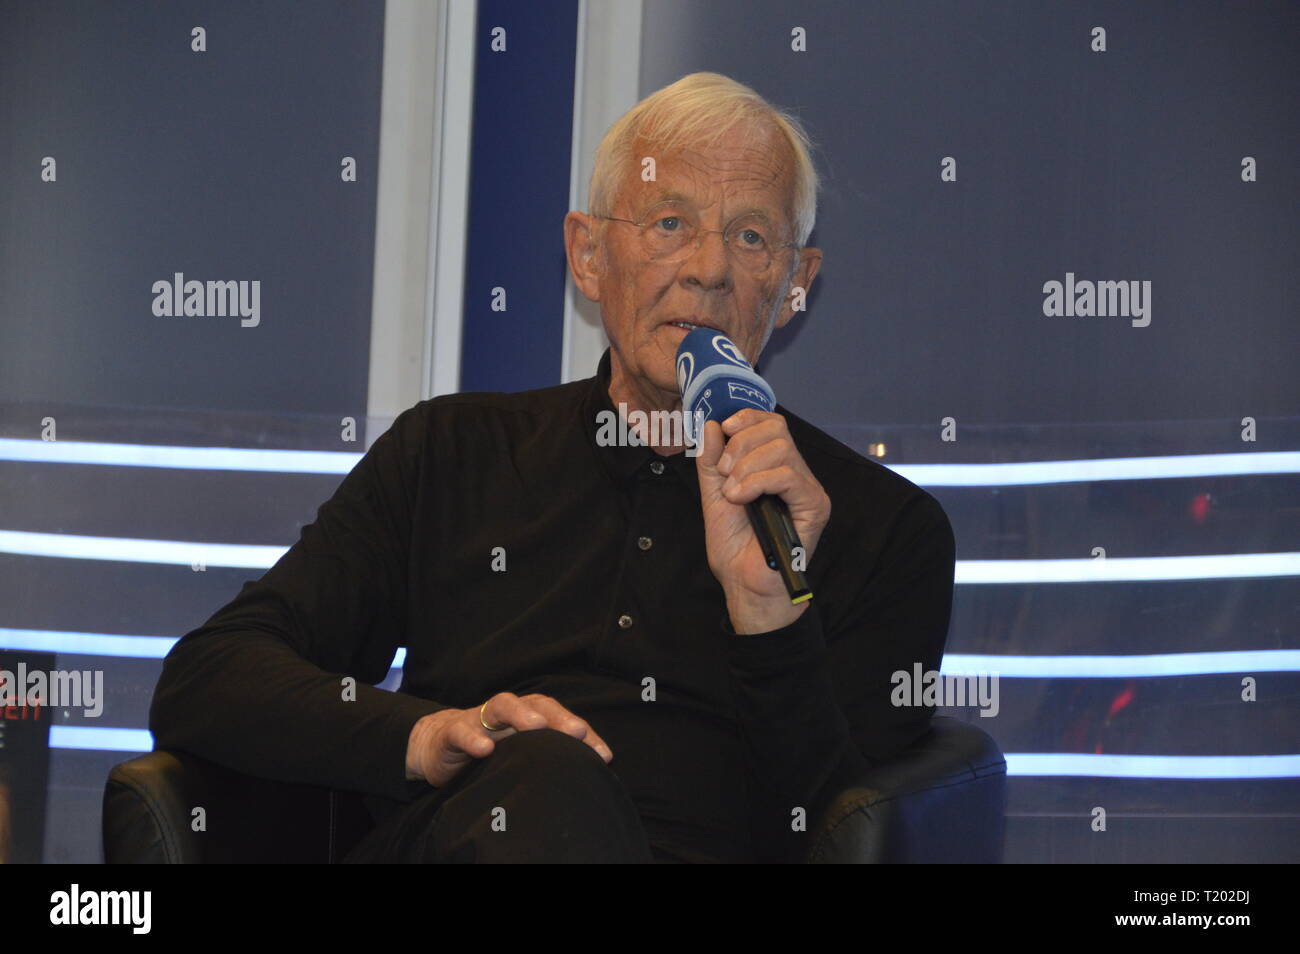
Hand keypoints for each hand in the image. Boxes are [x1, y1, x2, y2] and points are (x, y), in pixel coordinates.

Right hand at [405, 691, 612, 787]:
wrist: (437, 745)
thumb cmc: (489, 750)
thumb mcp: (519, 753)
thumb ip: (549, 756)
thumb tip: (590, 771)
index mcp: (529, 717)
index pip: (561, 718)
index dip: (584, 733)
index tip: (603, 755)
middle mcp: (509, 713)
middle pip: (537, 704)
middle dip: (558, 716)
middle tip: (576, 731)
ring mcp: (480, 719)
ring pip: (502, 705)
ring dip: (520, 714)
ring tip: (535, 727)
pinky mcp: (452, 732)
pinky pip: (462, 730)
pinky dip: (473, 738)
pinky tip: (483, 750)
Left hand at [695, 410, 830, 632]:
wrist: (744, 583)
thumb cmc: (734, 546)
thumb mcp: (714, 494)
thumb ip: (711, 460)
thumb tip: (711, 423)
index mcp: (776, 468)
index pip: (772, 423)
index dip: (747, 418)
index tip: (724, 430)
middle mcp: (797, 474)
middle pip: (777, 429)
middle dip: (740, 444)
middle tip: (724, 474)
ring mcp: (808, 489)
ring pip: (781, 449)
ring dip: (746, 466)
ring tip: (732, 493)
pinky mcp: (814, 505)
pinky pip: (787, 475)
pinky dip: (757, 481)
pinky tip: (742, 497)